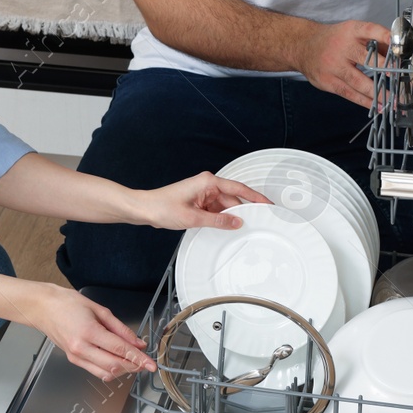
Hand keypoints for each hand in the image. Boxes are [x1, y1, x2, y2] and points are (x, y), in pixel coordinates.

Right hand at [27, 283, 157, 380]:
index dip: (139, 358)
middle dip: (133, 366)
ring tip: (133, 362)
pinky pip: (96, 371)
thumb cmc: (67, 303)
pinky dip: (110, 370)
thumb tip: (137, 342)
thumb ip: (120, 328)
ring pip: (106, 373)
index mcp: (89, 332)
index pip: (120, 350)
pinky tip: (117, 361)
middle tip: (145, 362)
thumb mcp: (99, 309)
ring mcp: (76, 356)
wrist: (43, 308)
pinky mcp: (73, 360)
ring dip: (122, 370)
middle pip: (115, 366)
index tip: (151, 364)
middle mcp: (81, 348)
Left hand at [134, 171, 271, 230]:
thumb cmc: (162, 207)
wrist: (145, 208)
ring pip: (224, 207)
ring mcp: (203, 193)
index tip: (268, 204)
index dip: (255, 197)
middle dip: (240, 213)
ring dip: (228, 218)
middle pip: (233, 200)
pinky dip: (220, 219)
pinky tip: (222, 228)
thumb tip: (237, 222)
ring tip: (234, 230)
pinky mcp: (199, 201)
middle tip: (253, 225)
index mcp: (208, 182)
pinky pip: (216, 210)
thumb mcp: (193, 218)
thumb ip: (218, 221)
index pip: (239, 189)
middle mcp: (207, 185)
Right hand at [296, 19, 391, 107]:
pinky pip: (349, 93)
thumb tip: (396, 56)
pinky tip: (377, 107)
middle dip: (385, 70)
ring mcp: (333, 66)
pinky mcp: (327, 81)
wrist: (303, 46)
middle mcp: (342, 47)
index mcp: (351, 31)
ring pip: (358, 81)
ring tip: (393, 102)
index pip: (370, 30)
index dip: (385, 38)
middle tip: (400, 80)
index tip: (400, 48)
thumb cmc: (334, 40)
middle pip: (365, 58)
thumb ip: (375, 42)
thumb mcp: (352, 32)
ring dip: (378, 93)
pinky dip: (365, 101)